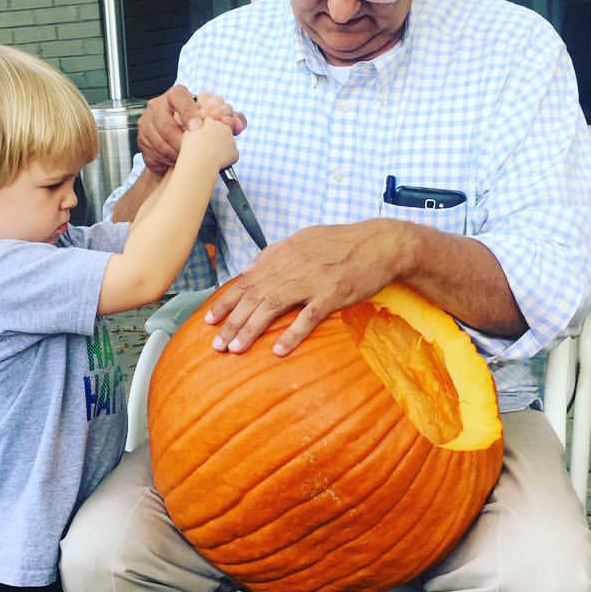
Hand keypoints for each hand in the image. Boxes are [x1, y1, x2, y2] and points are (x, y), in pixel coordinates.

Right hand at [137, 85, 244, 176]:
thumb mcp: (218, 124)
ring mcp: (148, 122)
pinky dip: (165, 159)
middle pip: (164, 121)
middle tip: (191, 150)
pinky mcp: (142, 140)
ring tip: (185, 158)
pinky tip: (175, 161)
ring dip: (173, 152)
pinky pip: (152, 151)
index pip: (178, 95)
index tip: (196, 127)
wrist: (179, 150)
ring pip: (157, 139)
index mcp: (176, 96)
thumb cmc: (198, 132)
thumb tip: (238, 123)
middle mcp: (158, 106)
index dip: (187, 110)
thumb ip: (232, 121)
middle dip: (179, 139)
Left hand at [205, 222, 414, 355]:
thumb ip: (275, 256)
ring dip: (251, 329)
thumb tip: (249, 271)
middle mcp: (291, 266)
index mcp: (282, 254)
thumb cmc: (342, 243)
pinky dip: (292, 334)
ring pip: (272, 307)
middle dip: (231, 321)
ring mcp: (312, 280)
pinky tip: (278, 351)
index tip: (209, 320)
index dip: (225, 302)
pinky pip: (308, 318)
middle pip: (254, 297)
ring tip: (235, 349)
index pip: (246, 280)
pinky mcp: (332, 294)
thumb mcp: (303, 240)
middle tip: (216, 345)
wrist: (381, 243)